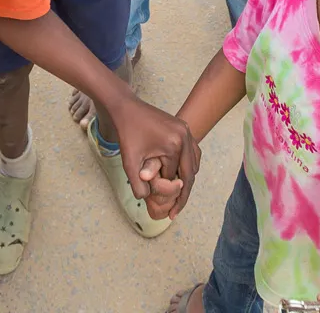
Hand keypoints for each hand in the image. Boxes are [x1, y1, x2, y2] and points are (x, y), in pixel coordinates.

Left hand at [105, 93, 199, 217]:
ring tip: (179, 197)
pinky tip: (180, 177)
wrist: (126, 108)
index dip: (168, 194)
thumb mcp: (129, 161)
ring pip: (194, 162)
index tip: (166, 211)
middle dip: (184, 194)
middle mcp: (185, 136)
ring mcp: (186, 130)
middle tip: (176, 212)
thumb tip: (147, 200)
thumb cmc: (127, 133)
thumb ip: (138, 184)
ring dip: (188, 180)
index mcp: (175, 145)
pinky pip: (192, 152)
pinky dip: (188, 165)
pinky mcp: (183, 127)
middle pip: (189, 172)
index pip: (175, 177)